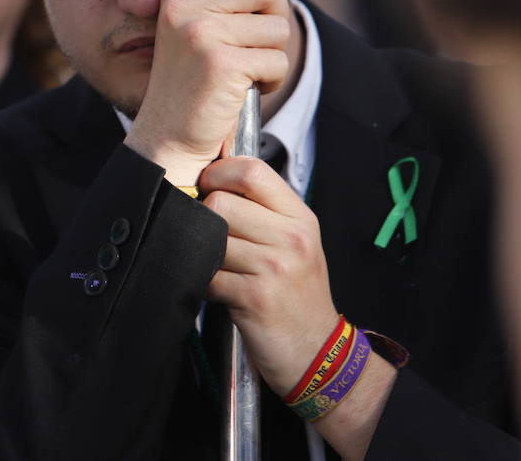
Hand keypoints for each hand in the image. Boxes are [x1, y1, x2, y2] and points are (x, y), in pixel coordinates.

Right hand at [123, 0, 289, 184]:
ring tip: (240, 70)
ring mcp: (199, 29)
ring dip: (271, 55)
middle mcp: (183, 1)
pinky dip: (269, 80)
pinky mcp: (218, 59)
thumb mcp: (198, 24)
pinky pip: (275, 60)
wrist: (169, 132)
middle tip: (249, 45)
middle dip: (272, 19)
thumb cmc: (195, 78)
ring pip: (277, 27)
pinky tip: (242, 89)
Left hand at [200, 156, 339, 395]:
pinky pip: (207, 275)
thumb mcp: (294, 241)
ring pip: (210, 237)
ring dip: (205, 254)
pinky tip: (220, 289)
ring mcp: (275, 268)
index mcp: (299, 217)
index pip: (251, 170)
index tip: (208, 187)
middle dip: (206, 219)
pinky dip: (204, 283)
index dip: (218, 173)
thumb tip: (213, 169)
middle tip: (215, 238)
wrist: (316, 351)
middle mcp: (292, 238)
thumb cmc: (297, 293)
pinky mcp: (254, 297)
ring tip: (222, 267)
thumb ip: (260, 207)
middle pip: (220, 202)